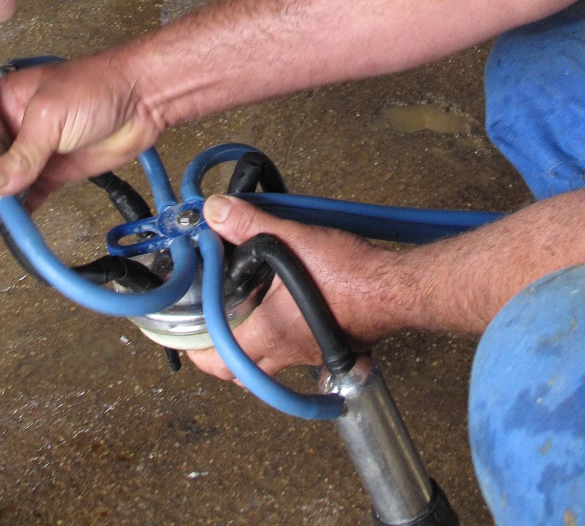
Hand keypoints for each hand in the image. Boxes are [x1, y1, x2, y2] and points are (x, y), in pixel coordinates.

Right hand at [0, 49, 164, 252]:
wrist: (144, 98)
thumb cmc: (98, 84)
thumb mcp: (50, 114)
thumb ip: (21, 152)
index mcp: (1, 102)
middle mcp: (11, 128)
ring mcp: (32, 153)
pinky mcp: (54, 173)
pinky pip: (27, 199)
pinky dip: (15, 217)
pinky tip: (4, 233)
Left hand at [186, 195, 398, 378]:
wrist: (397, 288)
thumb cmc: (351, 274)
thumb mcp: (291, 239)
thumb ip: (249, 224)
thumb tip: (215, 212)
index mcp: (270, 333)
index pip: (221, 362)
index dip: (198, 354)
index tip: (186, 338)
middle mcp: (289, 352)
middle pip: (244, 373)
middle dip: (223, 358)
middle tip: (211, 333)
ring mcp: (313, 354)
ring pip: (273, 364)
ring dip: (255, 350)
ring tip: (246, 317)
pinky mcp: (333, 347)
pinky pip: (302, 354)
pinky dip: (287, 341)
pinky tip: (290, 313)